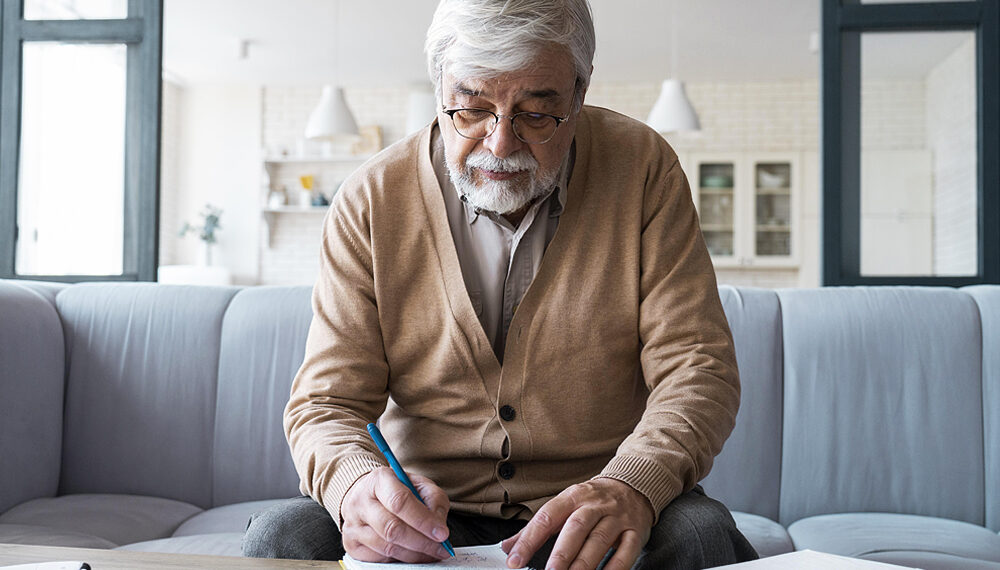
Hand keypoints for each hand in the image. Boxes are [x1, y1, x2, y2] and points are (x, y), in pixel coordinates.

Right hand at [341, 466, 451, 562]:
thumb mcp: (418, 484)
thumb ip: (433, 499)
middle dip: (422, 542)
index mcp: (378, 480)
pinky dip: (400, 559)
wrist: (365, 495)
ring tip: (431, 552)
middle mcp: (360, 501)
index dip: (423, 520)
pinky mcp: (351, 544)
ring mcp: (352, 524)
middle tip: (441, 548)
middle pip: (392, 529)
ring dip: (414, 554)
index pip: (400, 502)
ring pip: (387, 547)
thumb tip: (439, 525)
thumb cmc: (395, 490)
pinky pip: (379, 558)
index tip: (442, 533)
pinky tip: (411, 552)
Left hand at [501, 478, 653, 569]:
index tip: (514, 559)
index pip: (547, 516)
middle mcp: (595, 505)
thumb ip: (538, 527)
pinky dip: (616, 567)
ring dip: (584, 563)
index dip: (529, 539)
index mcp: (573, 496)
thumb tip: (508, 547)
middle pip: (576, 528)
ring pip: (599, 540)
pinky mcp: (635, 532)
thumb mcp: (565, 505)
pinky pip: (627, 551)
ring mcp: (617, 518)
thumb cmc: (593, 501)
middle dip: (561, 553)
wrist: (634, 485)